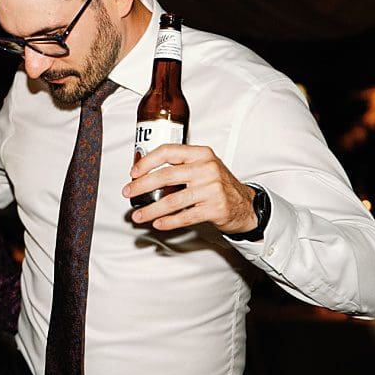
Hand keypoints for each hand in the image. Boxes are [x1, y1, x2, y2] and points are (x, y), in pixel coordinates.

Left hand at [122, 143, 258, 233]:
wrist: (246, 205)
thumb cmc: (218, 185)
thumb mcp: (203, 166)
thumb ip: (180, 166)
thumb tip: (144, 174)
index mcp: (201, 154)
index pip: (168, 151)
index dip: (147, 161)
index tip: (133, 173)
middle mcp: (207, 169)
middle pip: (166, 176)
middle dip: (141, 186)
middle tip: (128, 193)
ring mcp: (212, 189)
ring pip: (173, 200)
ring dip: (151, 209)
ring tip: (139, 216)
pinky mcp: (215, 208)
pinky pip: (185, 216)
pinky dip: (169, 221)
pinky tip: (158, 223)